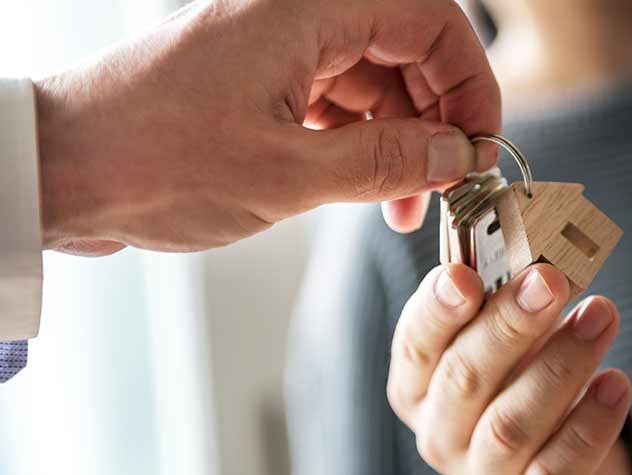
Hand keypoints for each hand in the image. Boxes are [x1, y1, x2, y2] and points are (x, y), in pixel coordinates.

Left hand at [35, 0, 500, 255]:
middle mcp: (297, 16)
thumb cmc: (153, 160)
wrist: (60, 172)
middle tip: (448, 185)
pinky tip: (367, 194)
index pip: (430, 21)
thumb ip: (387, 162)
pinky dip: (359, 148)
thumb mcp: (288, 173)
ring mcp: (278, 49)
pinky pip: (336, 106)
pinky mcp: (261, 82)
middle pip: (406, 52)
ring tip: (405, 207)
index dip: (469, 84)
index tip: (481, 146)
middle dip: (435, 122)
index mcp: (307, 9)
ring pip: (373, 84)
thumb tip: (458, 155)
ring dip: (399, 145)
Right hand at [388, 263, 631, 474]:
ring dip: (560, 366)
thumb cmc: (520, 383)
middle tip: (550, 281)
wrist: (551, 460)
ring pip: (512, 426)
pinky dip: (588, 427)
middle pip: (464, 380)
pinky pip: (555, 473)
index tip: (464, 275)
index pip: (415, 345)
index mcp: (419, 385)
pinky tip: (616, 383)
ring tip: (600, 315)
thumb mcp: (504, 342)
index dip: (436, 310)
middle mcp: (440, 433)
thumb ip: (507, 304)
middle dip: (508, 325)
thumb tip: (541, 258)